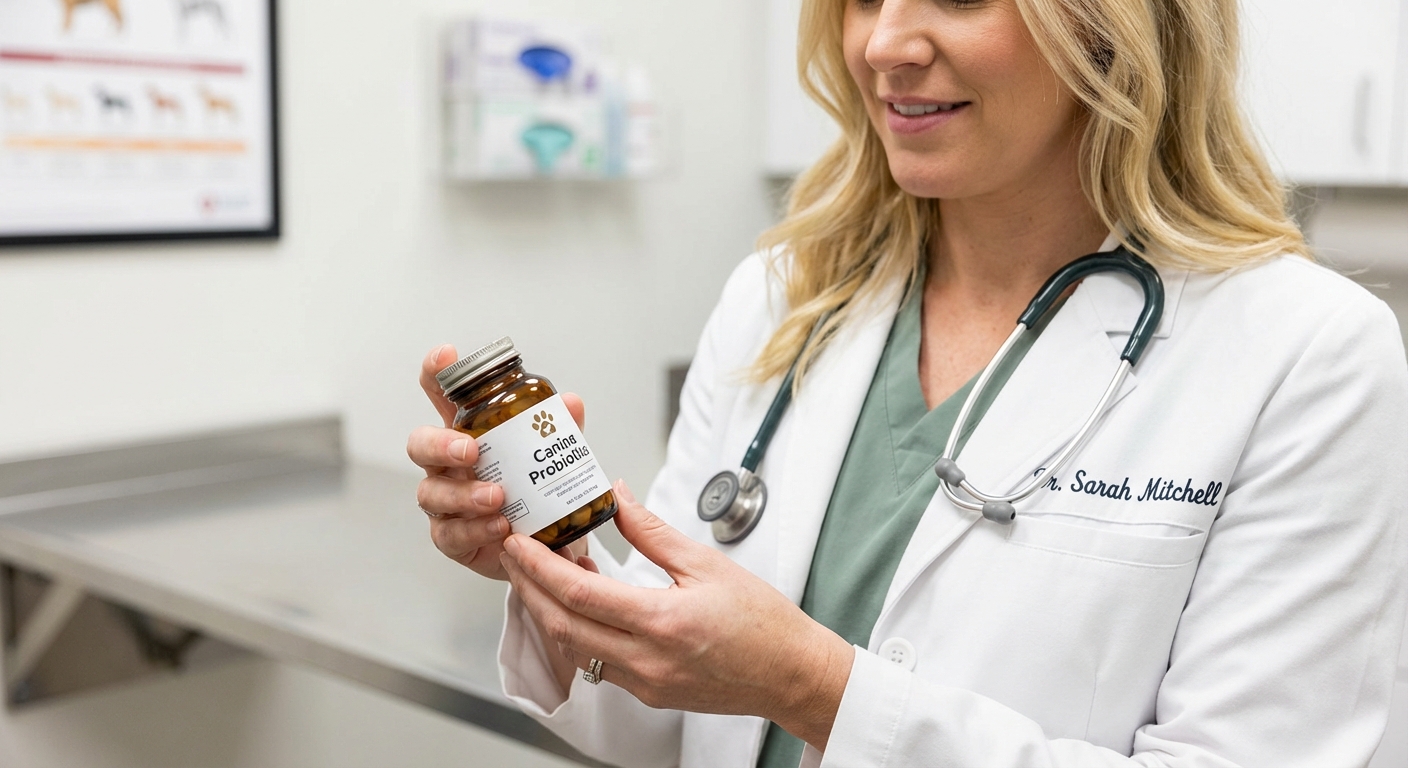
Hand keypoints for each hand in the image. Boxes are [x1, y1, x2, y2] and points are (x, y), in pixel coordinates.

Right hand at [409, 344, 587, 579]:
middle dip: (440, 444)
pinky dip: (475, 529)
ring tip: (497, 496)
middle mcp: (447, 466)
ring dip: (464, 493)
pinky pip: (451, 533)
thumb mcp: (552, 458)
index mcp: (467, 434)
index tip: (445, 356)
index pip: (442, 397)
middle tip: (470, 450)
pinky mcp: (451, 538)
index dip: (436, 374)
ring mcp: (445, 502)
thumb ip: (559, 431)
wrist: (543, 547)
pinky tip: (499, 525)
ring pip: (432, 492)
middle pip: (420, 445)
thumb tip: (570, 403)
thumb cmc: (536, 493)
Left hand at [500, 481, 854, 750]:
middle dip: (528, 589)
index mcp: (662, 622)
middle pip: (562, 626)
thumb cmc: (762, 621)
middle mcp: (646, 660)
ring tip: (540, 575)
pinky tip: (578, 605)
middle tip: (513, 555)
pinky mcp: (648, 693)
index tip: (519, 543)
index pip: (580, 595)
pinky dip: (576, 632)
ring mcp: (644, 683)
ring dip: (549, 611)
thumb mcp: (707, 564)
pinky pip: (596, 663)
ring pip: (573, 649)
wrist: (790, 674)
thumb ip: (653, 532)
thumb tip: (618, 498)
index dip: (540, 568)